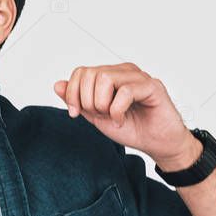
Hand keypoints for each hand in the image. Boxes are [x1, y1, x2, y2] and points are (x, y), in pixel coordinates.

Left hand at [53, 63, 200, 169]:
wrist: (158, 144)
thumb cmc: (132, 128)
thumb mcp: (96, 116)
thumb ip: (78, 101)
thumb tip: (57, 84)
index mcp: (110, 75)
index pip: (81, 72)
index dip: (72, 93)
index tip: (76, 114)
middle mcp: (124, 71)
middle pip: (90, 74)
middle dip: (88, 101)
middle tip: (100, 116)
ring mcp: (139, 77)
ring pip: (105, 78)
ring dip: (102, 104)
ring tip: (112, 116)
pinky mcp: (152, 86)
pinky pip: (125, 91)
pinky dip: (117, 111)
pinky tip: (122, 120)